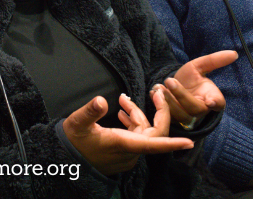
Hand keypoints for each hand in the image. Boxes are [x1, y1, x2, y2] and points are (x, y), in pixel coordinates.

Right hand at [62, 89, 192, 175]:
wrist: (63, 161)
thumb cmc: (72, 142)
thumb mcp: (77, 123)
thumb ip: (90, 112)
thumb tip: (101, 100)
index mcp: (123, 145)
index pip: (154, 144)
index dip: (172, 144)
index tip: (189, 143)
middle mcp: (130, 152)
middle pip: (154, 131)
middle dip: (156, 111)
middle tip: (155, 91)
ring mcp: (127, 154)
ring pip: (144, 132)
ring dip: (137, 114)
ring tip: (123, 99)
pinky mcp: (123, 153)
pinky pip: (136, 136)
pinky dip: (132, 122)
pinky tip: (122, 111)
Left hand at [153, 49, 237, 126]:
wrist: (174, 87)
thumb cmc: (191, 78)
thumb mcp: (200, 66)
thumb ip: (215, 60)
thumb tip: (234, 53)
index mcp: (213, 99)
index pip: (218, 103)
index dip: (215, 103)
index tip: (211, 100)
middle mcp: (201, 112)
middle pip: (194, 108)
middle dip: (181, 95)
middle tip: (169, 80)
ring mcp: (187, 119)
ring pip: (179, 114)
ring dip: (168, 100)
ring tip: (159, 86)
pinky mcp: (174, 123)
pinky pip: (167, 117)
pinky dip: (159, 104)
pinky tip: (154, 92)